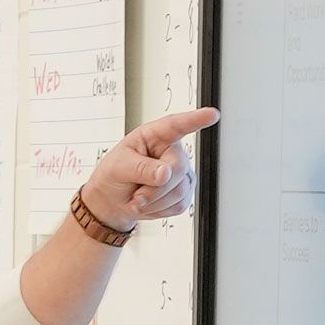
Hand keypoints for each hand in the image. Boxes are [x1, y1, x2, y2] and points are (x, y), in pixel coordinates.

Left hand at [79, 107, 219, 231]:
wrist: (112, 200)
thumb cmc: (113, 176)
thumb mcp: (118, 167)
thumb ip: (141, 168)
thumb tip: (165, 173)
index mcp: (154, 136)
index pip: (177, 126)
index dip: (196, 119)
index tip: (212, 114)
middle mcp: (172, 152)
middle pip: (178, 168)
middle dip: (154, 188)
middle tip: (136, 195)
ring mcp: (181, 173)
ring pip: (178, 191)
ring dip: (153, 201)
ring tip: (138, 198)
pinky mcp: (184, 192)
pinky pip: (178, 205)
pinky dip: (159, 210)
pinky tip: (149, 203)